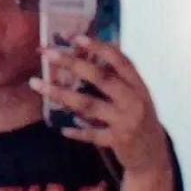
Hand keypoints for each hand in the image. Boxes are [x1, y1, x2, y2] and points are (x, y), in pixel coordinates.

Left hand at [30, 35, 169, 173]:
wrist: (153, 153)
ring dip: (61, 94)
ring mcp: (126, 121)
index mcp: (138, 84)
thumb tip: (89, 53)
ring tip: (37, 85)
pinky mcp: (118, 141)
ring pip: (89, 105)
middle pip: (101, 78)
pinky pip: (92, 134)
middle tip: (49, 54)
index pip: (119, 60)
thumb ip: (117, 77)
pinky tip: (63, 129)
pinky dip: (77, 132)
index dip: (98, 46)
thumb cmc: (139, 118)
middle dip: (73, 63)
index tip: (75, 37)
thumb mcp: (135, 95)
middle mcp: (134, 100)